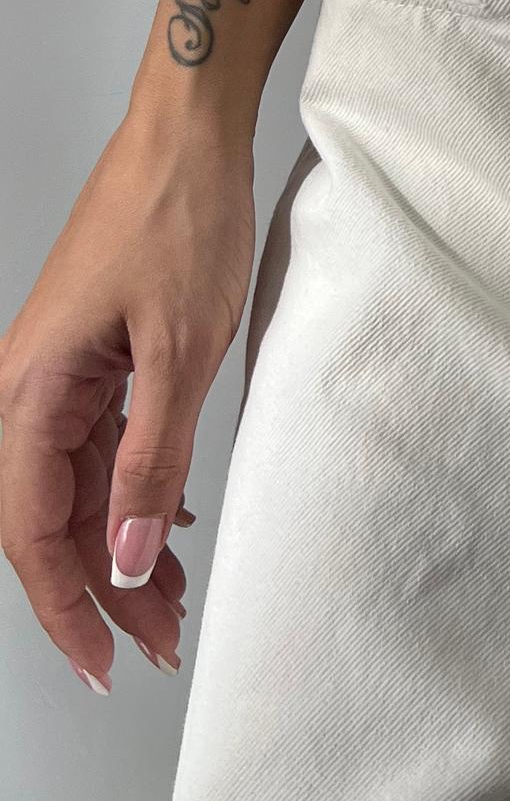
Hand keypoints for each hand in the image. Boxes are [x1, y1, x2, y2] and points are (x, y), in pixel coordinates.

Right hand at [0, 100, 255, 691]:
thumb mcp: (182, 351)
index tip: (104, 666)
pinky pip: (101, 448)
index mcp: (31, 393)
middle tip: (161, 644)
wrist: (189, 135)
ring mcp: (62, 374)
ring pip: (80, 490)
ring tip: (174, 601)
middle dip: (103, 591)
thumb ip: (152, 459)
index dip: (69, 608)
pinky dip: (134, 492)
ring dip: (122, 548)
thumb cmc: (179, 217)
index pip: (35, 533)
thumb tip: (130, 555)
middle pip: (54, 521)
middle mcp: (30, 389)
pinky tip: (170, 523)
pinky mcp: (96, 357)